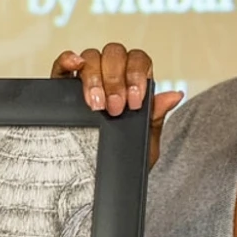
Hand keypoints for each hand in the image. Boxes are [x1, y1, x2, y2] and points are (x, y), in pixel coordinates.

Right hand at [51, 45, 184, 165]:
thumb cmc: (124, 158)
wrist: (99, 182)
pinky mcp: (63, 88)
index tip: (133, 101)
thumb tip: (173, 95)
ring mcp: (86, 79)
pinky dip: (68, 60)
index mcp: (134, 83)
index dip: (136, 74)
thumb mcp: (146, 142)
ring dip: (94, 78)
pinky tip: (75, 65)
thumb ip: (156, 118)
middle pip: (114, 54)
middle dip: (115, 80)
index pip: (138, 60)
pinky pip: (62, 65)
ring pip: (91, 58)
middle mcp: (110, 76)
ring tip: (96, 104)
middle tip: (115, 107)